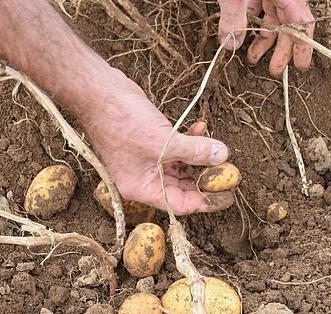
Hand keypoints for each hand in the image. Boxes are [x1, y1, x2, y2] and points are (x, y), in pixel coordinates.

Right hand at [79, 70, 234, 214]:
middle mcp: (145, 178)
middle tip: (230, 170)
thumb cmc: (120, 121)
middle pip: (184, 187)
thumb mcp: (161, 140)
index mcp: (142, 188)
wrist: (100, 92)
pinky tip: (201, 127)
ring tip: (218, 146)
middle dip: (207, 178)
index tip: (228, 194)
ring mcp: (149, 159)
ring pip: (184, 166)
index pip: (180, 204)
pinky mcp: (153, 141)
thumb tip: (222, 156)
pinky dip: (192, 140)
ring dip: (201, 156)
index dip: (205, 201)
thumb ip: (193, 150)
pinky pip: (179, 148)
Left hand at [218, 0, 315, 76]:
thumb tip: (232, 45)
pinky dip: (251, 25)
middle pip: (287, 24)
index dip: (303, 46)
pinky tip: (242, 38)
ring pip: (271, 19)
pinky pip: (257, 10)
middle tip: (274, 70)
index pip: (301, 22)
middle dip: (281, 49)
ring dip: (263, 39)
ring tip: (253, 58)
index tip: (301, 66)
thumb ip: (234, 18)